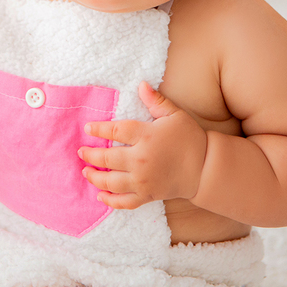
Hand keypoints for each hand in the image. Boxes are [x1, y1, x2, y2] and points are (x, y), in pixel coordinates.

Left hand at [79, 82, 207, 209]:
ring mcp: (143, 180)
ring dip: (94, 177)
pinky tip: (100, 196)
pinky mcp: (147, 195)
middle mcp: (141, 160)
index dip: (98, 129)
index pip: (115, 131)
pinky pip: (124, 202)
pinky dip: (110, 201)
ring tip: (85, 171)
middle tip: (80, 152)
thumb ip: (156, 101)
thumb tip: (141, 84)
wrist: (205, 168)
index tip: (87, 128)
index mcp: (146, 136)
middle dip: (90, 155)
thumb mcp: (174, 115)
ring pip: (111, 182)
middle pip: (107, 158)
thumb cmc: (189, 138)